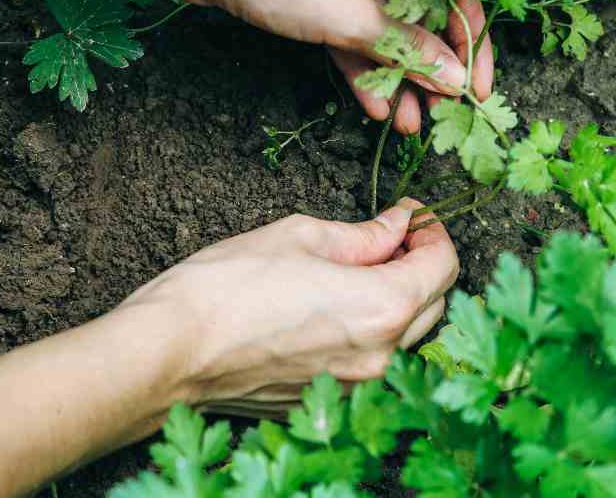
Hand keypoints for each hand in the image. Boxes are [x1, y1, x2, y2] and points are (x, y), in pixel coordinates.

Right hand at [118, 199, 457, 417]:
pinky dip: (372, 331)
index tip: (413, 214)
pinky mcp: (331, 401)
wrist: (171, 352)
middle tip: (391, 234)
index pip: (444, 265)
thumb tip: (397, 223)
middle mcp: (381, 356)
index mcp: (381, 307)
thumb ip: (364, 235)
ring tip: (363, 268)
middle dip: (422, 264)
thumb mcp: (300, 236)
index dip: (433, 231)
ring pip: (407, 335)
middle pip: (434, 303)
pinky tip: (338, 305)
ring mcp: (357, 386)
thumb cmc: (226, 288)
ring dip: (400, 299)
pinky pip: (373, 361)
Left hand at [156, 0, 493, 133]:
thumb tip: (452, 80)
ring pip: (384, 23)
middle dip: (427, 67)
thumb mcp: (350, 17)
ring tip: (406, 124)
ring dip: (394, 73)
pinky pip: (351, 24)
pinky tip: (374, 106)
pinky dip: (360, 61)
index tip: (472, 92)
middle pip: (421, 9)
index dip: (468, 45)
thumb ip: (408, 51)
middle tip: (437, 115)